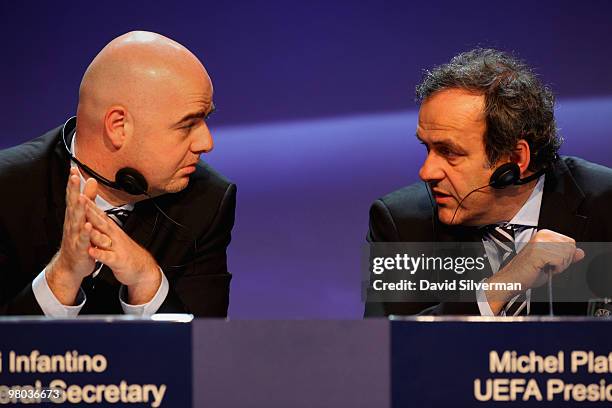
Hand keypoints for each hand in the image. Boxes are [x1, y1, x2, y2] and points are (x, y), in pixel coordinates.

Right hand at [46, 168, 97, 304]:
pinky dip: (86, 232)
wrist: (72, 264)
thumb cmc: (79, 239)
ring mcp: (75, 235)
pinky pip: (84, 239)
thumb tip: (91, 180)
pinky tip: (88, 225)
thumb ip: (89, 199)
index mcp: (74, 216)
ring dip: (78, 209)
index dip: (73, 183)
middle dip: (73, 190)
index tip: (72, 168)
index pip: (73, 196)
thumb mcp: (84, 217)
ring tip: (80, 197)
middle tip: (73, 177)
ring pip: (77, 220)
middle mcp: (72, 224)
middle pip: (73, 204)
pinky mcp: (81, 248)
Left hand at [84, 198, 160, 303]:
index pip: (99, 213)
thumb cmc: (124, 251)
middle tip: (81, 199)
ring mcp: (116, 247)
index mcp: (111, 229)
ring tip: (85, 224)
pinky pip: (107, 257)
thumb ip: (103, 223)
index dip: (90, 203)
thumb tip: (95, 212)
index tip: (79, 192)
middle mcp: (114, 235)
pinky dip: (99, 254)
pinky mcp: (117, 260)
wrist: (142, 267)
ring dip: (95, 231)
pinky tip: (91, 251)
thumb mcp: (114, 235)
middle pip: (101, 221)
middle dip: (90, 211)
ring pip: (104, 238)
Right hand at [485, 229, 584, 313]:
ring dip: (559, 266)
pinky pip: (560, 261)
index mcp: (545, 234)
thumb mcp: (551, 262)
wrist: (512, 280)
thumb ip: (566, 256)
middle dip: (564, 261)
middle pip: (570, 247)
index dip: (565, 256)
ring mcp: (540, 242)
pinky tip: (543, 268)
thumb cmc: (527, 272)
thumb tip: (580, 252)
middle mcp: (542, 235)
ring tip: (544, 267)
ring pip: (566, 254)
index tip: (551, 261)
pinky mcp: (539, 251)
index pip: (571, 242)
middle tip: (548, 265)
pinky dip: (555, 269)